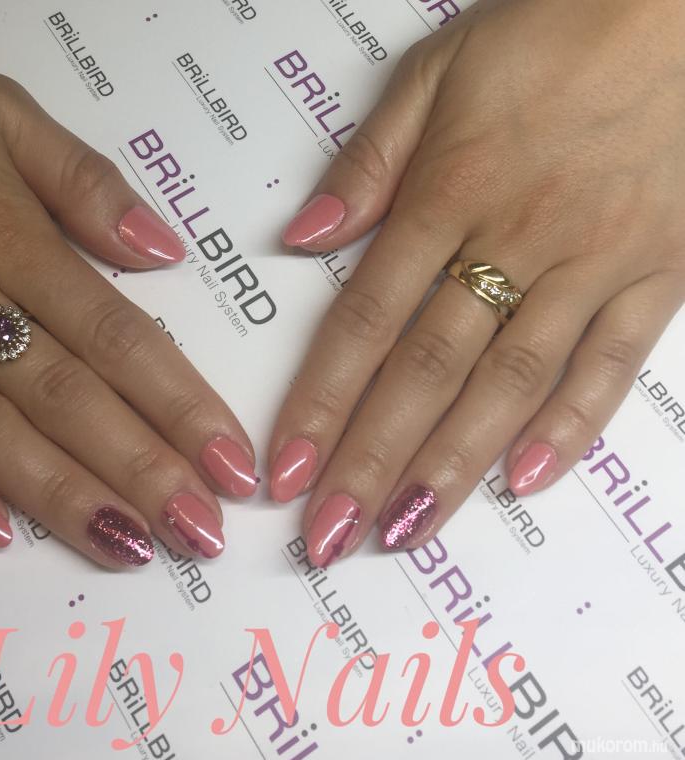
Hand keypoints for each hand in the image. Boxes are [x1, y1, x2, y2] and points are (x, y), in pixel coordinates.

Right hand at [0, 4, 255, 566]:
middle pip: (64, 398)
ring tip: (128, 548)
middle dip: (141, 472)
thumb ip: (82, 181)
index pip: (116, 336)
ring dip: (60, 497)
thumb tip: (162, 249)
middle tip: (201, 531)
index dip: (181, 405)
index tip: (230, 462)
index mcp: (3, 233)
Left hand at [269, 0, 684, 564]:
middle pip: (428, 371)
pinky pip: (613, 364)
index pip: (364, 321)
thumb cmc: (551, 33)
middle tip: (330, 536)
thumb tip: (301, 240)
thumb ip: (367, 166)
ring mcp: (593, 263)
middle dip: (372, 462)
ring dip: (454, 465)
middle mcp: (515, 240)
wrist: (681, 3)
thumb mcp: (436, 73)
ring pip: (512, 384)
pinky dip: (571, 426)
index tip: (285, 469)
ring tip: (404, 531)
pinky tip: (525, 482)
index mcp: (448, 193)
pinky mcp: (661, 273)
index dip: (320, 403)